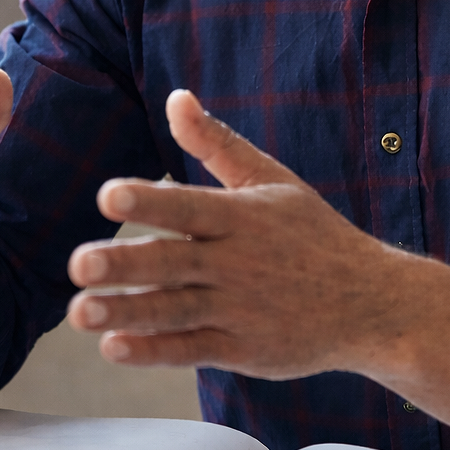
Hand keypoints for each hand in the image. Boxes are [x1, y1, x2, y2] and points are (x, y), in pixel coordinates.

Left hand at [65, 89, 399, 377]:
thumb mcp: (271, 180)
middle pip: (174, 263)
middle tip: (78, 263)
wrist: (371, 303)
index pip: (189, 206)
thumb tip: (175, 97)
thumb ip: (217, 144)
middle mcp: (238, 263)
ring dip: (126, 313)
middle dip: (125, 264)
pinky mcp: (243, 349)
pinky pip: (191, 350)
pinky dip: (154, 351)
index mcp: (242, 217)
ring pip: (175, 311)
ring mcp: (240, 309)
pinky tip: (114, 348)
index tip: (108, 195)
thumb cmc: (314, 234)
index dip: (149, 201)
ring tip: (79, 312)